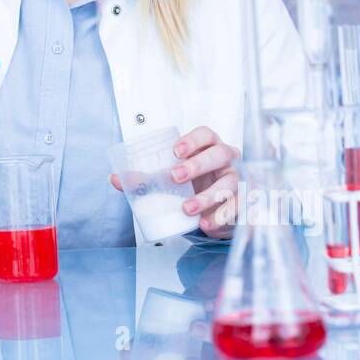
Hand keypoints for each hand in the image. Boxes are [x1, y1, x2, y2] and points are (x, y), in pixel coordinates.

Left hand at [110, 125, 240, 238]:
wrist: (214, 212)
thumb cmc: (193, 187)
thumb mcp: (170, 181)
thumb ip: (146, 179)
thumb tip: (115, 178)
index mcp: (209, 148)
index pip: (206, 134)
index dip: (192, 140)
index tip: (175, 151)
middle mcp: (227, 161)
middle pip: (220, 154)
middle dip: (197, 165)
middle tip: (175, 177)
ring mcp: (238, 181)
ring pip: (229, 183)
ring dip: (207, 196)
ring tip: (187, 209)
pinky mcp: (244, 203)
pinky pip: (238, 208)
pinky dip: (222, 217)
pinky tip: (206, 224)